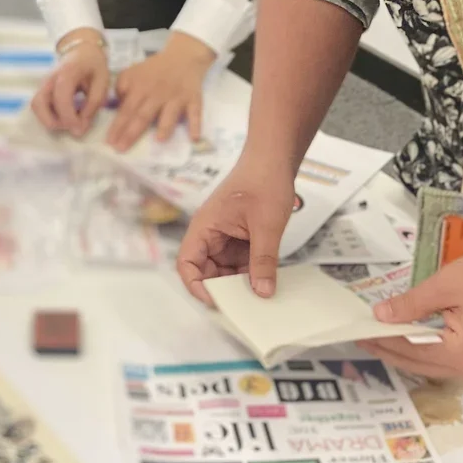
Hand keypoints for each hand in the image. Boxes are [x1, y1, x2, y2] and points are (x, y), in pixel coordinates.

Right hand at [32, 33, 108, 136]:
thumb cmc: (94, 66)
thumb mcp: (102, 83)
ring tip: (71, 121)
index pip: (61, 98)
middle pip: (39, 104)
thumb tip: (80, 127)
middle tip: (74, 125)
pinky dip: (49, 116)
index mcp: (67, 72)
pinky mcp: (43, 89)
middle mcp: (49, 78)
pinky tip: (66, 116)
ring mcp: (43, 83)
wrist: (83, 51)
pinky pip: (40, 106)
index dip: (68, 117)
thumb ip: (92, 104)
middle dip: (55, 121)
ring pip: (36, 107)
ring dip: (50, 120)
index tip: (80, 129)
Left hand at [106, 32, 215, 151]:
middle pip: (143, 115)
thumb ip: (122, 87)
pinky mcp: (193, 99)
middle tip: (122, 149)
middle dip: (131, 133)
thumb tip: (115, 107)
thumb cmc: (155, 69)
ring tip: (159, 140)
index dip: (118, 126)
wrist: (183, 57)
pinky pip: (195, 113)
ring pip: (170, 114)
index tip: (109, 142)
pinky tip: (194, 138)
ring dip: (165, 126)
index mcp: (140, 87)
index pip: (127, 109)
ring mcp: (176, 97)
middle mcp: (157, 94)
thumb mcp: (133, 72)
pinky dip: (196, 125)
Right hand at [177, 152, 294, 305]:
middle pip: (206, 270)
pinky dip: (249, 271)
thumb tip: (262, 292)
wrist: (275, 157)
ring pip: (224, 268)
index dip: (197, 286)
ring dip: (238, 281)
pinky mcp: (240, 235)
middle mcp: (211, 233)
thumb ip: (263, 260)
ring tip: (257, 294)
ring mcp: (226, 235)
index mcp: (205, 227)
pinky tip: (265, 279)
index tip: (217, 302)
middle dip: (222, 288)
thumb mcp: (266, 225)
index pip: (187, 264)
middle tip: (243, 305)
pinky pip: (239, 260)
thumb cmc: (264, 181)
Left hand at [359, 250, 462, 379]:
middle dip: (388, 348)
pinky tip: (409, 333)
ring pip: (429, 363)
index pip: (408, 350)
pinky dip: (423, 346)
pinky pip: (443, 357)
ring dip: (405, 349)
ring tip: (379, 333)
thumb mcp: (448, 284)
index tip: (357, 330)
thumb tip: (381, 314)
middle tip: (361, 334)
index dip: (381, 338)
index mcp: (458, 354)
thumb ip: (412, 303)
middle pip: (417, 363)